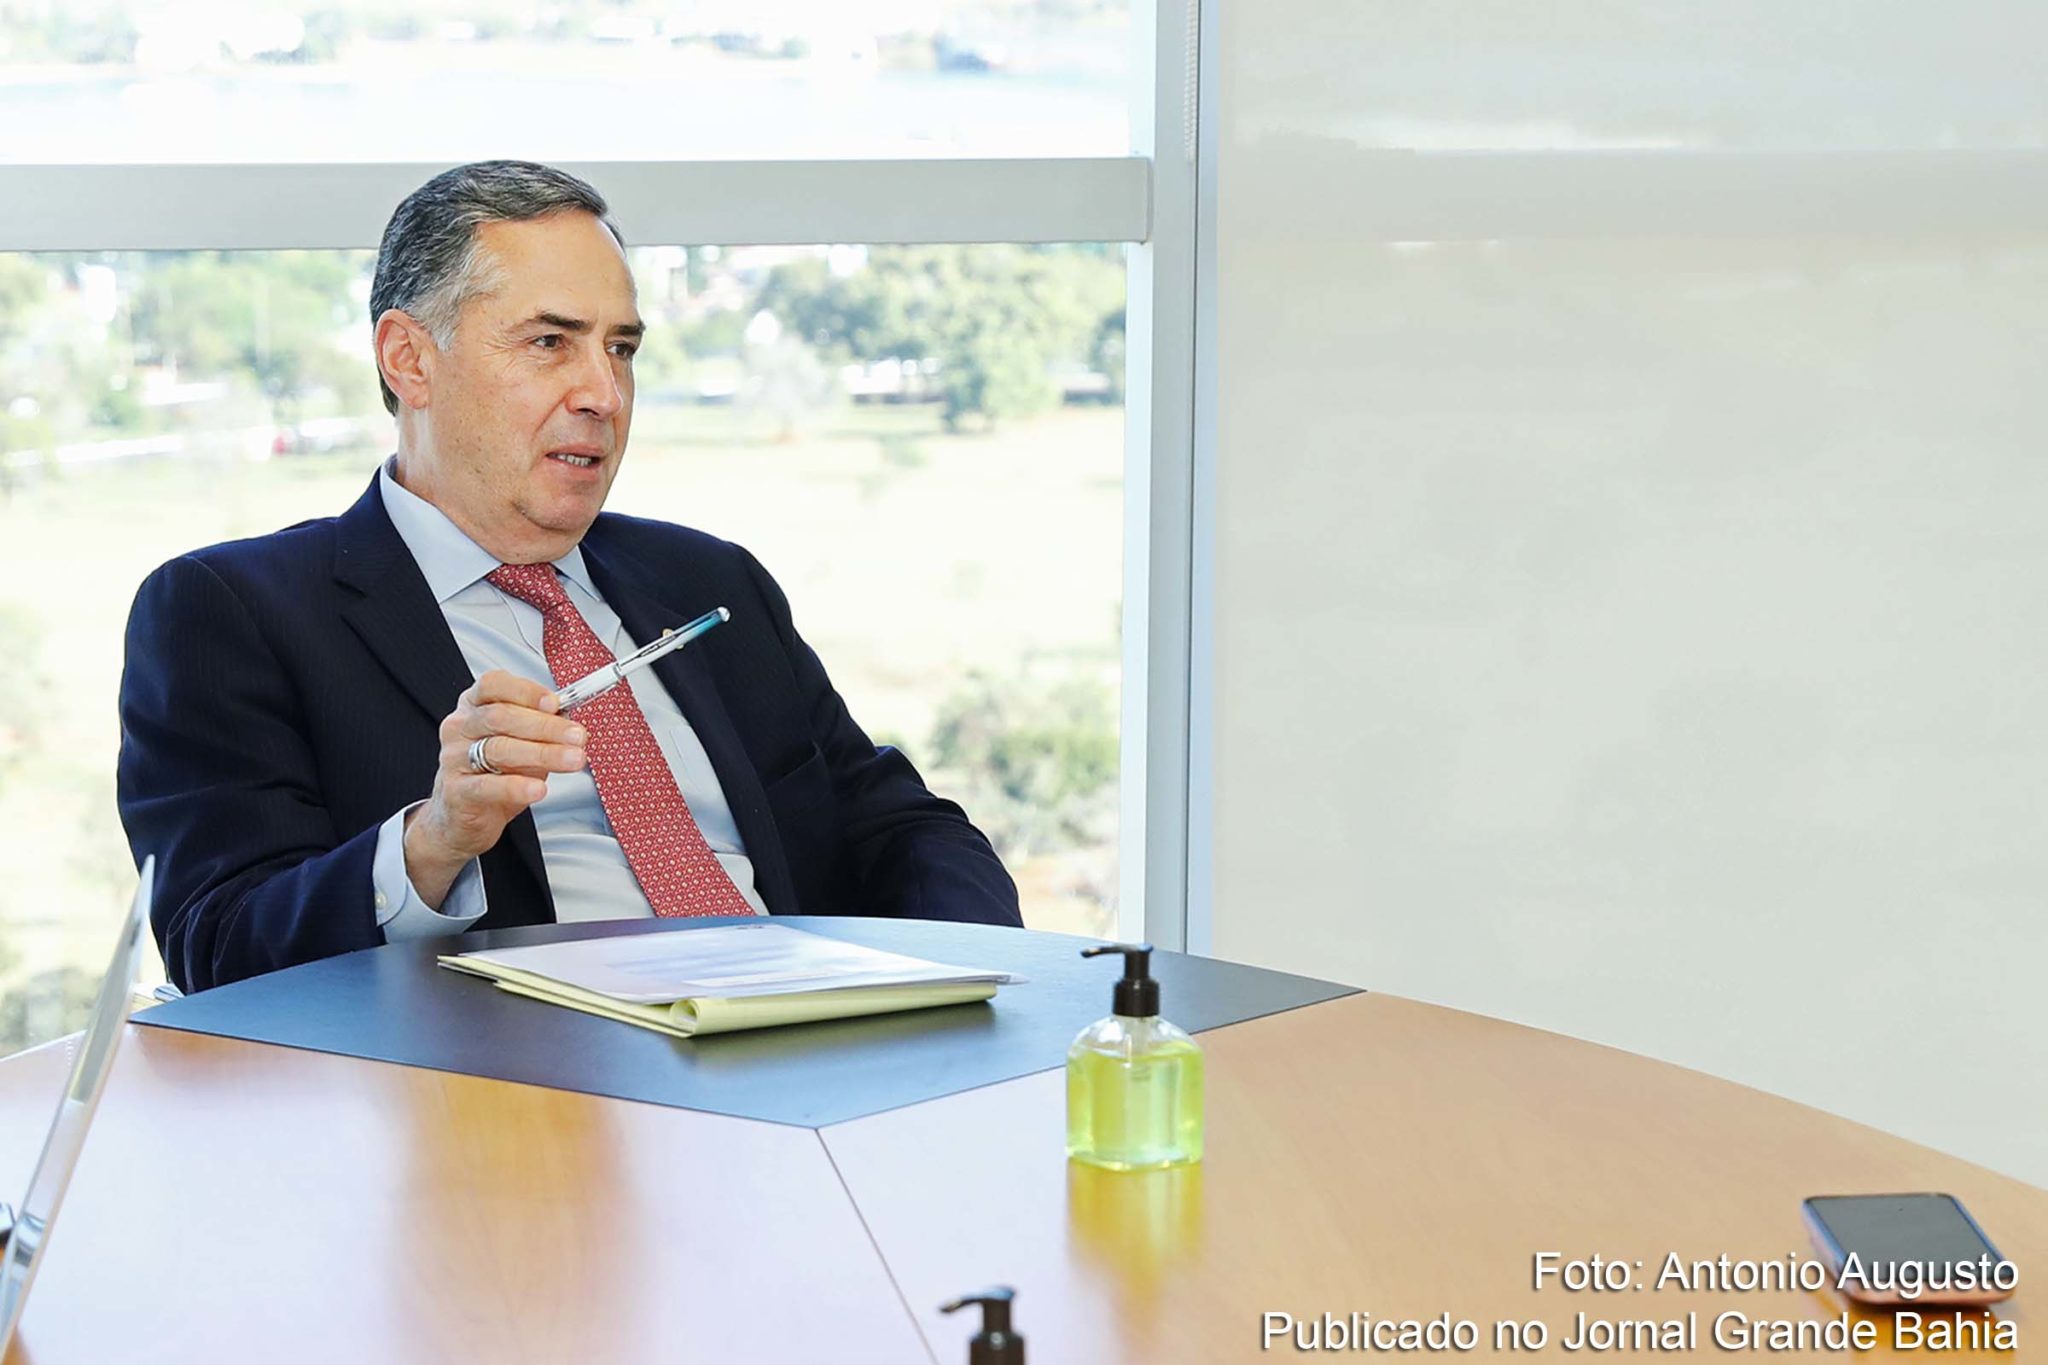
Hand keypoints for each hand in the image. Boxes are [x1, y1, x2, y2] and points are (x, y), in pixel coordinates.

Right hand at [403, 670, 586, 907]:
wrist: (464, 815)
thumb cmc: (496, 772)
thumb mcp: (522, 743)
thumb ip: (542, 729)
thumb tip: (572, 723)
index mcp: (474, 705)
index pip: (494, 685)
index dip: (526, 691)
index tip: (556, 703)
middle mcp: (460, 727)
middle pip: (501, 716)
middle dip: (546, 726)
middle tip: (578, 736)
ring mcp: (454, 758)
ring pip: (498, 748)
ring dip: (543, 753)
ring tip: (573, 760)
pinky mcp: (456, 791)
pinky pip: (487, 786)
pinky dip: (516, 786)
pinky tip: (539, 789)